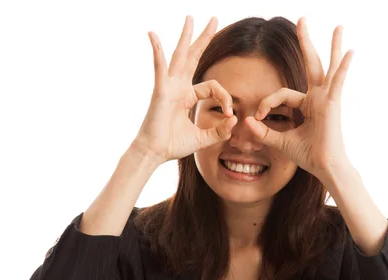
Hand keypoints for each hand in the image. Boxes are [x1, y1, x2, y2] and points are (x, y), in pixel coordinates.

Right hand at [134, 16, 236, 163]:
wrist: (154, 153)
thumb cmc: (173, 145)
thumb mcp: (203, 138)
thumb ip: (220, 131)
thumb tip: (235, 120)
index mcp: (187, 96)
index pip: (213, 87)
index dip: (225, 98)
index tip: (230, 114)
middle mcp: (178, 87)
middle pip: (193, 57)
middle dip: (204, 38)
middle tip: (214, 19)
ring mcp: (168, 86)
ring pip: (179, 56)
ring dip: (186, 36)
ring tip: (191, 18)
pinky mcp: (160, 91)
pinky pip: (159, 67)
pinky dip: (156, 51)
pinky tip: (153, 35)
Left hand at [244, 18, 353, 177]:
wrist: (324, 166)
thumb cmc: (308, 155)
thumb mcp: (281, 141)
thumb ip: (264, 131)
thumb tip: (248, 121)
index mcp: (307, 104)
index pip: (281, 94)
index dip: (267, 103)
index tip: (259, 117)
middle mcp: (318, 97)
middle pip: (310, 64)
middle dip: (305, 42)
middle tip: (301, 20)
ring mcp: (327, 98)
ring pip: (327, 67)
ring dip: (332, 46)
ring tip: (339, 26)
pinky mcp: (332, 103)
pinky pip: (338, 81)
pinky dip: (344, 67)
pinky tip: (351, 52)